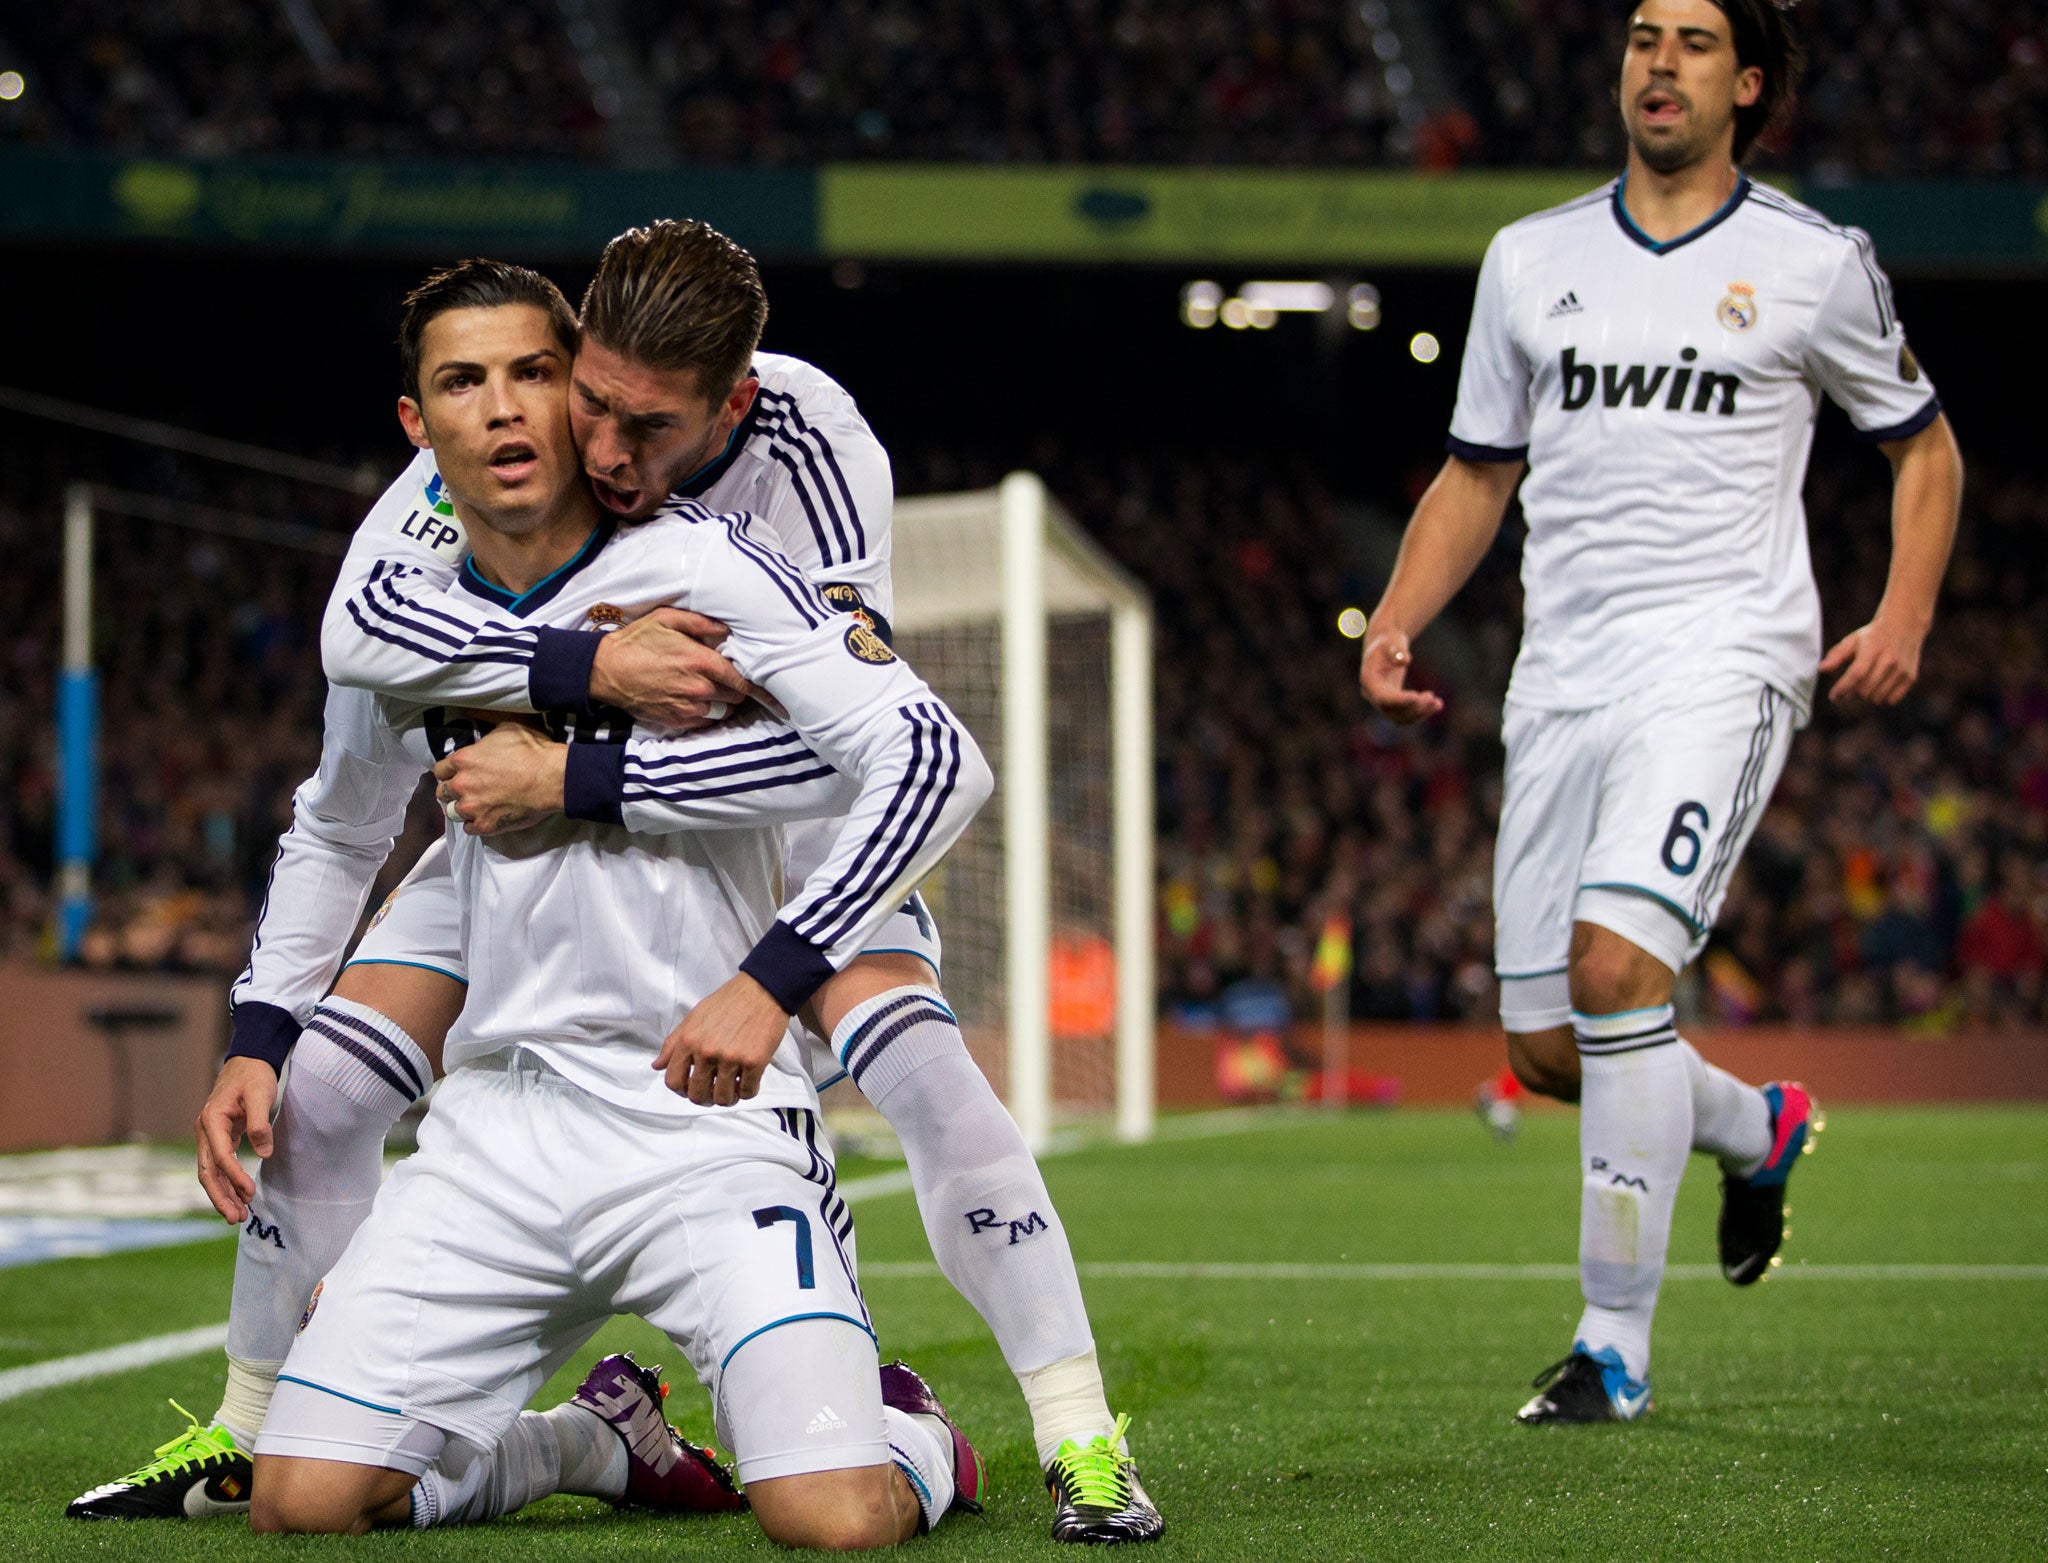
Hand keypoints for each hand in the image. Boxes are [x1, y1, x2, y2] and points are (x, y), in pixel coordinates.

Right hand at [195, 1056, 277, 1222]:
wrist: (248, 1062)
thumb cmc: (254, 1076)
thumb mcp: (260, 1094)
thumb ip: (260, 1124)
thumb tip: (264, 1153)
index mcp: (211, 1120)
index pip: (221, 1156)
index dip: (234, 1177)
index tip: (250, 1193)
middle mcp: (204, 1131)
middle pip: (207, 1171)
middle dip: (220, 1197)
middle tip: (236, 1218)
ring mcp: (209, 1136)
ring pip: (211, 1172)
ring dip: (223, 1195)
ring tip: (237, 1216)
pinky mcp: (218, 1138)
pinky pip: (219, 1165)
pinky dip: (227, 1183)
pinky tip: (237, 1198)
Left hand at [435, 721, 567, 834]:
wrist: (552, 778)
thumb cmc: (533, 751)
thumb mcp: (507, 730)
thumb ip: (487, 739)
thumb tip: (484, 742)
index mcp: (464, 760)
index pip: (440, 769)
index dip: (449, 771)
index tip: (458, 773)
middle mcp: (462, 784)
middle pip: (442, 792)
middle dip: (452, 790)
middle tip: (467, 790)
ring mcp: (472, 807)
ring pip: (453, 812)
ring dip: (463, 808)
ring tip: (477, 806)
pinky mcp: (485, 825)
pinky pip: (468, 829)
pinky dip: (474, 824)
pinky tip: (484, 818)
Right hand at [590, 608, 749, 730]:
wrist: (606, 670)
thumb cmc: (637, 642)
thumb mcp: (667, 619)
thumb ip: (701, 622)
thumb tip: (727, 628)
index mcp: (700, 662)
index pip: (742, 679)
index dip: (758, 683)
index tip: (769, 687)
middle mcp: (698, 688)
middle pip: (736, 696)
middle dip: (737, 689)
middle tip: (730, 680)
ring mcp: (687, 708)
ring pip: (723, 712)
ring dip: (724, 703)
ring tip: (714, 691)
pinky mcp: (676, 721)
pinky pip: (705, 723)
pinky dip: (708, 715)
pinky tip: (699, 702)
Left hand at [653, 974, 788, 1105]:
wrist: (762, 990)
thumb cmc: (728, 1002)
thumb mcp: (694, 1017)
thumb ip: (674, 1043)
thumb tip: (657, 1065)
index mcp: (689, 1041)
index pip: (673, 1081)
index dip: (680, 1090)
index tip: (690, 1087)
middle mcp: (707, 1052)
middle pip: (697, 1095)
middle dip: (704, 1098)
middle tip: (713, 1091)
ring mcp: (731, 1058)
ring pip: (723, 1099)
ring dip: (728, 1098)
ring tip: (732, 1088)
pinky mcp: (755, 1062)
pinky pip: (748, 1092)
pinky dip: (747, 1091)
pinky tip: (748, 1080)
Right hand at [1359, 625, 1443, 723]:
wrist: (1385, 647)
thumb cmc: (1388, 642)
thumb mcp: (1391, 641)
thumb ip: (1396, 650)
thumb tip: (1404, 661)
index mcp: (1368, 680)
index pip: (1382, 697)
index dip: (1399, 700)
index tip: (1416, 696)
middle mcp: (1372, 695)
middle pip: (1391, 710)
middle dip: (1413, 707)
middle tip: (1431, 696)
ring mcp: (1382, 702)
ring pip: (1400, 718)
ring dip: (1419, 713)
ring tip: (1438, 703)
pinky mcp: (1393, 704)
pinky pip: (1407, 715)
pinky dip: (1422, 713)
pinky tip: (1438, 704)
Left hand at [1819, 615, 1923, 705]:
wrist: (1905, 626)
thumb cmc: (1873, 636)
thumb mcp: (1852, 640)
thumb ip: (1837, 655)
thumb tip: (1822, 669)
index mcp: (1873, 649)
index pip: (1856, 675)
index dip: (1843, 689)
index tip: (1833, 697)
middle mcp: (1889, 660)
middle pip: (1865, 690)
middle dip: (1852, 694)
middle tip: (1846, 690)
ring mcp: (1902, 669)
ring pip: (1877, 697)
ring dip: (1866, 697)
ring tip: (1863, 686)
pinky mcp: (1910, 677)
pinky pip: (1892, 700)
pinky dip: (1882, 698)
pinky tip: (1878, 688)